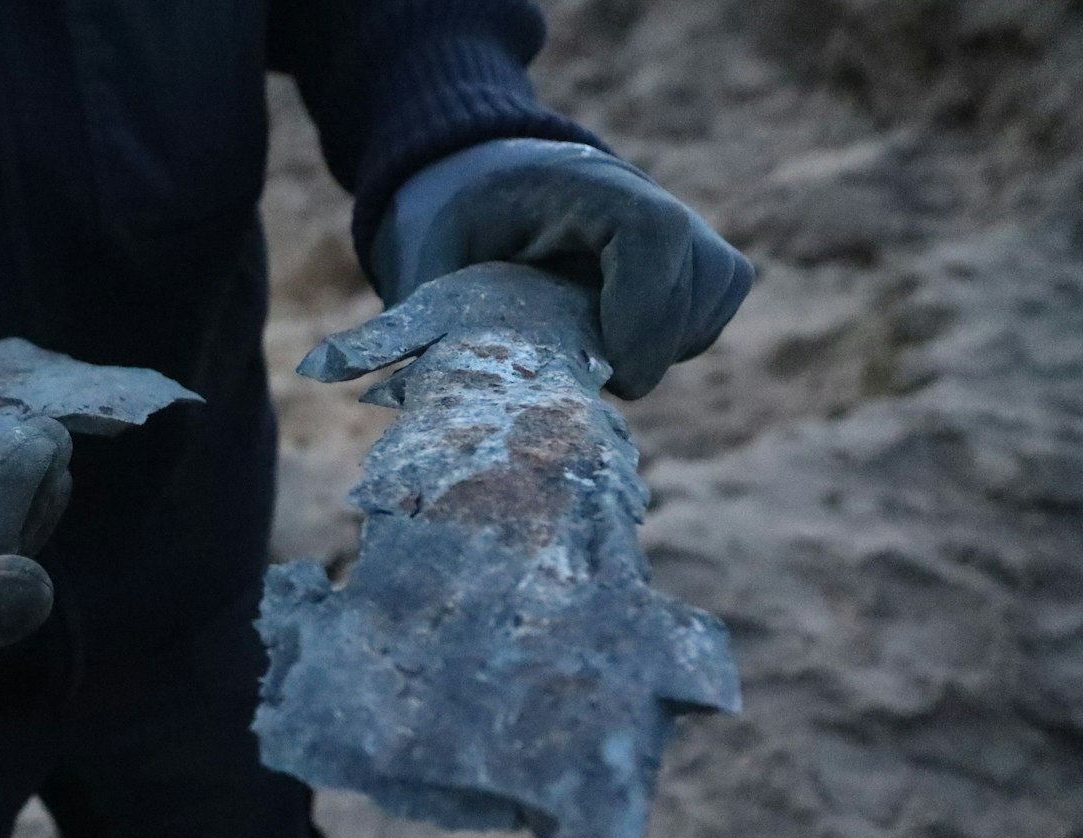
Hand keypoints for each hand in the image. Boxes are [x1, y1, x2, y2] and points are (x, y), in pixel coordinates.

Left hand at [367, 138, 752, 398]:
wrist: (483, 181)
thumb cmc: (455, 225)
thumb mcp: (431, 264)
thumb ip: (427, 323)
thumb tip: (387, 394)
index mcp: (579, 186)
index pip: (653, 235)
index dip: (646, 309)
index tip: (612, 372)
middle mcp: (641, 194)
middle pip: (698, 277)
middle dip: (649, 348)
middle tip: (592, 380)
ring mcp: (674, 219)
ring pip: (712, 295)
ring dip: (666, 344)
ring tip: (599, 356)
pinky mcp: (689, 251)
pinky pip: (713, 302)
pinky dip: (678, 337)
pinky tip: (619, 345)